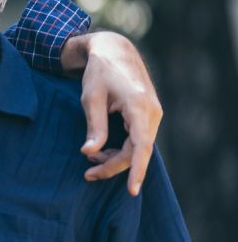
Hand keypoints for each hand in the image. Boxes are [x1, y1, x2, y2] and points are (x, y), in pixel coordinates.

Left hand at [68, 31, 161, 194]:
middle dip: (113, 166)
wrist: (114, 50)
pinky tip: (102, 151)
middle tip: (88, 175)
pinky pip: (138, 140)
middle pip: (137, 151)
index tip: (132, 190)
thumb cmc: (99, 72)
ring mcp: (153, 114)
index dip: (136, 170)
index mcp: (139, 107)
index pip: (141, 146)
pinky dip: (121, 149)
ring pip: (138, 148)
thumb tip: (90, 152)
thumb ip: (94, 126)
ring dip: (116, 158)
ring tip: (90, 160)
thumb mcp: (91, 98)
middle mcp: (152, 112)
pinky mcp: (148, 115)